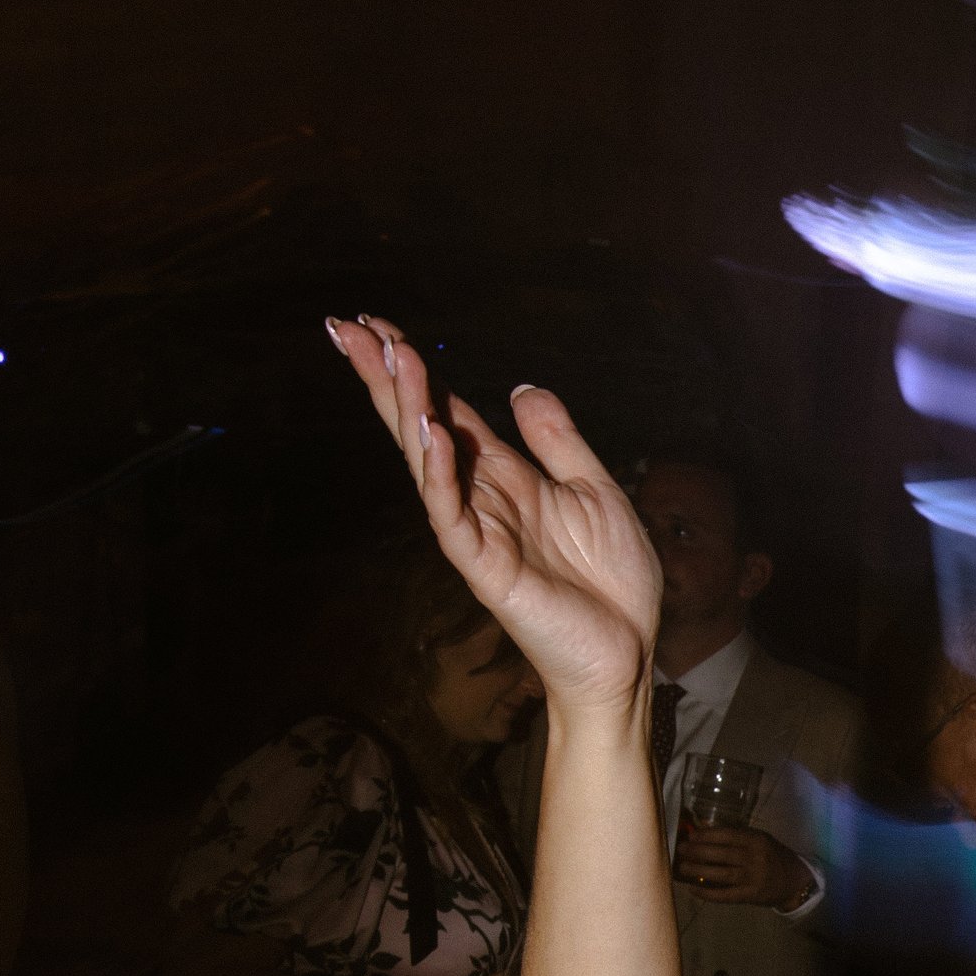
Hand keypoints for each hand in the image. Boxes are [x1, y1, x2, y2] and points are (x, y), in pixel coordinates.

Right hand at [324, 317, 658, 714]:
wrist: (627, 650)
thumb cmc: (612, 580)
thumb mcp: (594, 488)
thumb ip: (557, 439)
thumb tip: (519, 388)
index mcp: (505, 476)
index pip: (447, 410)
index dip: (415, 370)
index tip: (379, 325)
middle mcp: (482, 497)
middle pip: (421, 424)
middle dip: (386, 376)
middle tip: (348, 327)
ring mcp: (478, 531)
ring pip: (427, 460)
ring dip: (407, 406)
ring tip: (389, 355)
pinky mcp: (484, 567)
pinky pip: (450, 515)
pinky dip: (437, 472)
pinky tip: (428, 429)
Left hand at [672, 822, 817, 909]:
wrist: (794, 881)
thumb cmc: (774, 856)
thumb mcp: (761, 840)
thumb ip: (738, 836)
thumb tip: (705, 834)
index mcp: (757, 841)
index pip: (728, 835)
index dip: (707, 835)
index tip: (691, 835)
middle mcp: (755, 859)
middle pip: (721, 854)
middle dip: (698, 851)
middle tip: (681, 849)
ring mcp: (752, 879)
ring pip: (721, 874)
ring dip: (698, 871)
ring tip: (682, 867)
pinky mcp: (750, 896)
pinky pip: (725, 895)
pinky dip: (707, 893)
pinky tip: (693, 889)